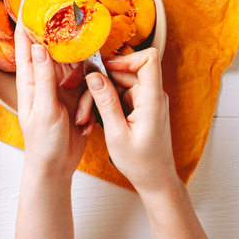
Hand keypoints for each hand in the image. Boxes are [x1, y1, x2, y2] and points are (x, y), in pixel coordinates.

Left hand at [14, 0, 92, 238]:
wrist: (56, 167)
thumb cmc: (42, 142)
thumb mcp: (44, 109)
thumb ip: (44, 77)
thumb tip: (39, 46)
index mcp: (29, 79)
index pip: (25, 41)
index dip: (27, 17)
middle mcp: (44, 78)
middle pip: (56, 49)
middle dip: (66, 47)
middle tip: (76, 36)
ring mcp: (61, 87)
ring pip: (77, 68)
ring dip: (82, 89)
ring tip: (77, 115)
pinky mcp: (76, 97)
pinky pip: (88, 86)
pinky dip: (89, 102)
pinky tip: (83, 122)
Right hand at [85, 48, 177, 193]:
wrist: (154, 179)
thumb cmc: (141, 162)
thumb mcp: (117, 133)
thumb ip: (106, 102)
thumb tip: (94, 76)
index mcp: (152, 100)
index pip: (149, 60)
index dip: (125, 59)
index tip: (103, 69)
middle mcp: (152, 96)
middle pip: (125, 72)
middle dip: (101, 85)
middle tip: (84, 106)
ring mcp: (146, 100)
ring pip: (118, 84)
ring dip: (99, 98)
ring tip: (86, 119)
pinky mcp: (139, 106)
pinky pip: (119, 95)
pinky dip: (105, 105)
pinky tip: (94, 121)